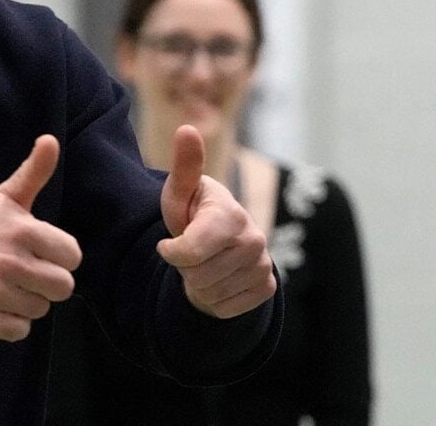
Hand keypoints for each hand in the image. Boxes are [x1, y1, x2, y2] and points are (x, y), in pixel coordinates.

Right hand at [0, 134, 81, 340]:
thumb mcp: (4, 198)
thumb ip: (33, 173)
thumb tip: (50, 139)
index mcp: (21, 230)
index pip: (72, 256)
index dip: (60, 257)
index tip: (39, 252)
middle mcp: (8, 260)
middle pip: (63, 288)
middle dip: (47, 284)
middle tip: (23, 274)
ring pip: (41, 310)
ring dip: (27, 303)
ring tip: (4, 287)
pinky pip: (19, 332)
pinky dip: (10, 324)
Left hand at [157, 125, 275, 317]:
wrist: (219, 243)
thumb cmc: (193, 213)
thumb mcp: (180, 192)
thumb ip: (184, 165)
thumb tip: (187, 128)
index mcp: (231, 214)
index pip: (189, 253)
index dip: (171, 253)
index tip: (168, 244)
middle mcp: (254, 240)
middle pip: (197, 276)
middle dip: (185, 268)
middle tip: (193, 251)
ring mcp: (264, 265)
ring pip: (210, 294)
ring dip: (199, 284)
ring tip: (205, 263)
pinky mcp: (267, 288)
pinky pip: (224, 308)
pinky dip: (215, 299)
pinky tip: (219, 278)